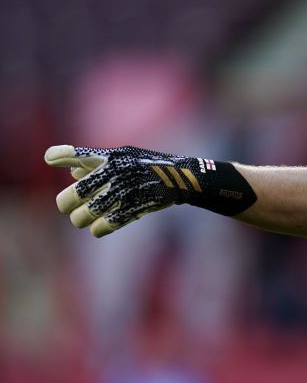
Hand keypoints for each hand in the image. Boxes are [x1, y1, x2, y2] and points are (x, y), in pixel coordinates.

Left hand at [45, 145, 195, 236]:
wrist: (179, 178)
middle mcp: (114, 173)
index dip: (61, 156)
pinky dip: (98, 228)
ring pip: (86, 214)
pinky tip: (97, 227)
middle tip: (68, 208)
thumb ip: (96, 164)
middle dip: (66, 203)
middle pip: (74, 194)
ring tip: (82, 220)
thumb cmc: (146, 166)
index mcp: (109, 158)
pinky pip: (106, 225)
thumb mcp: (123, 157)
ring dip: (81, 219)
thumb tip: (72, 172)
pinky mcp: (134, 208)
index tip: (50, 159)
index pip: (79, 155)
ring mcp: (124, 192)